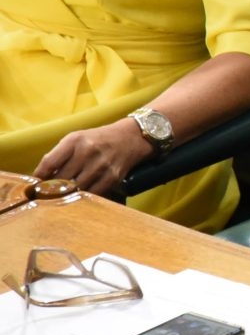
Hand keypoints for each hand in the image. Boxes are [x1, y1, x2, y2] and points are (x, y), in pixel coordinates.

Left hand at [36, 122, 154, 196]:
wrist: (129, 138)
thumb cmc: (96, 140)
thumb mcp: (76, 139)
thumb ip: (58, 156)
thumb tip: (41, 180)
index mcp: (74, 140)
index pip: (49, 163)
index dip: (39, 178)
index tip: (35, 186)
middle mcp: (87, 151)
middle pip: (60, 179)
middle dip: (51, 188)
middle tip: (48, 194)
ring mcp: (101, 165)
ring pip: (75, 188)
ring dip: (67, 194)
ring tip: (63, 195)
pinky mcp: (112, 176)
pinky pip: (92, 193)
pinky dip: (84, 196)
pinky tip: (80, 195)